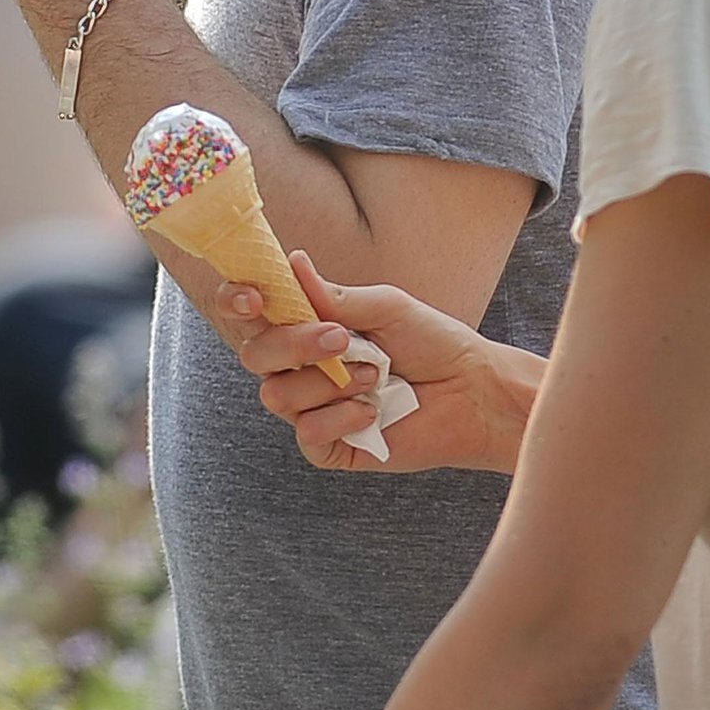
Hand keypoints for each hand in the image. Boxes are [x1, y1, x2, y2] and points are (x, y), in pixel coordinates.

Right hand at [220, 251, 541, 474]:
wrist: (473, 391)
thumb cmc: (433, 343)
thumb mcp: (386, 308)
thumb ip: (335, 295)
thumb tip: (294, 262)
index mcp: (307, 327)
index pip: (250, 315)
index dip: (237, 302)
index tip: (255, 297)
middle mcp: (300, 368)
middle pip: (254, 355)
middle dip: (292, 343)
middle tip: (341, 337)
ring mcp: (312, 409)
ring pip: (277, 395)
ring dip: (328, 382)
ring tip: (376, 376)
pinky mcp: (329, 447)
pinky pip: (307, 434)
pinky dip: (342, 417)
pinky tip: (375, 411)